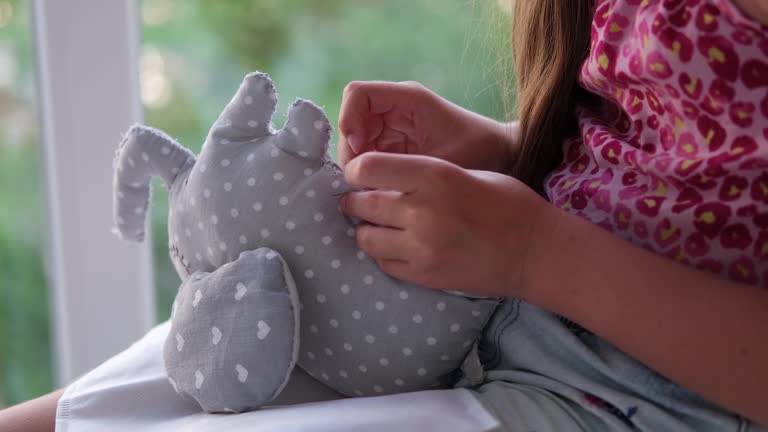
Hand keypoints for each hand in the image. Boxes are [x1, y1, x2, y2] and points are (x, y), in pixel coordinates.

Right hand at [337, 81, 516, 171]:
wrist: (504, 158)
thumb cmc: (480, 153)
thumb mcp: (440, 161)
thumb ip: (401, 166)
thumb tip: (359, 176)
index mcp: (408, 99)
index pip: (358, 94)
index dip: (349, 120)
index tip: (360, 152)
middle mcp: (397, 108)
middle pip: (352, 120)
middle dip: (351, 149)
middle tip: (361, 180)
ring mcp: (395, 127)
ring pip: (357, 140)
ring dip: (358, 164)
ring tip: (372, 188)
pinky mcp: (397, 146)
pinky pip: (370, 155)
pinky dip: (368, 172)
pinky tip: (380, 190)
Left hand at [340, 152, 551, 296]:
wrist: (535, 252)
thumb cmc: (506, 203)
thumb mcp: (464, 172)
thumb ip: (422, 175)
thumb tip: (380, 178)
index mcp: (434, 176)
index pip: (367, 168)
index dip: (356, 170)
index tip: (360, 174)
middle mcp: (422, 211)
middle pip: (361, 204)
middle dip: (355, 201)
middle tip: (360, 200)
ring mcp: (421, 247)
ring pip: (366, 238)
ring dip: (367, 229)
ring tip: (381, 225)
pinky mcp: (424, 275)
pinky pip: (383, 263)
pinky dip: (384, 254)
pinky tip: (399, 246)